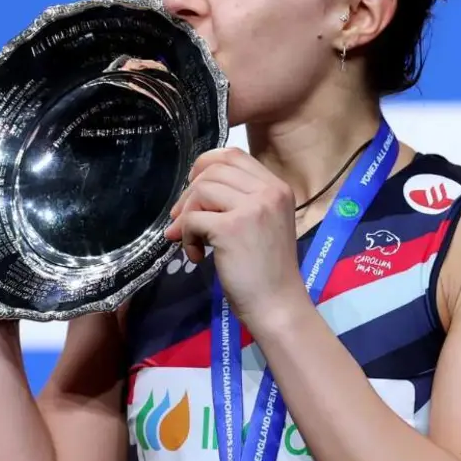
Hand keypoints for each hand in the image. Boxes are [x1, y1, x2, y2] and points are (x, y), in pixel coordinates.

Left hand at [165, 148, 306, 322]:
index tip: (195, 190)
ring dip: (186, 216)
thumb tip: (189, 193)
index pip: (234, 155)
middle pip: (213, 170)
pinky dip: (185, 237)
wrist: (278, 305)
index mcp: (278, 188)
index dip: (206, 166)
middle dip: (190, 193)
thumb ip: (238, 202)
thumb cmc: (269, 271)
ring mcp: (252, 208)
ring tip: (193, 242)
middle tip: (182, 220)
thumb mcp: (263, 224)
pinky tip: (198, 257)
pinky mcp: (231, 229)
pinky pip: (191, 219)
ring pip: (200, 190)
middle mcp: (269, 192)